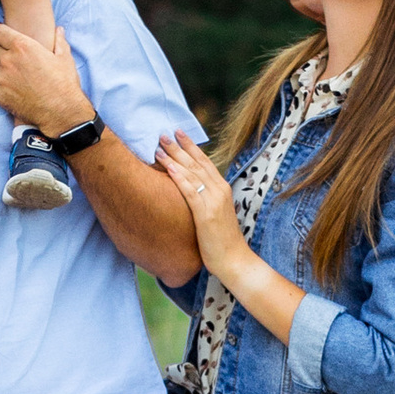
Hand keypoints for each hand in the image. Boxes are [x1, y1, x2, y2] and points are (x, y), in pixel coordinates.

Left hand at [0, 22, 94, 139]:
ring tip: (7, 77)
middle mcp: (8, 61)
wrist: (61, 111)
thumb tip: (59, 30)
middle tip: (8, 60)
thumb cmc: (64, 83)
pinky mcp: (1, 97)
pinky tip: (11, 93)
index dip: (1, 35)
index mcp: (22, 46)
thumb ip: (59, 42)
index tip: (5, 40)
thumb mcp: (65, 58)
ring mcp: (2, 80)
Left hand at [154, 132, 249, 280]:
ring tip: (160, 146)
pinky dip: (179, 178)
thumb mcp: (216, 214)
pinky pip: (190, 192)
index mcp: (222, 189)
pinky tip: (168, 167)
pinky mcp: (206, 214)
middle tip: (164, 133)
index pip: (205, 162)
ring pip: (192, 174)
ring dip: (175, 158)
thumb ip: (206, 199)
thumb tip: (191, 191)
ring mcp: (213, 201)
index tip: (178, 133)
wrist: (234, 260)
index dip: (191, 147)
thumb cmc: (223, 240)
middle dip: (179, 147)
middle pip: (196, 163)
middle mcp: (219, 190)